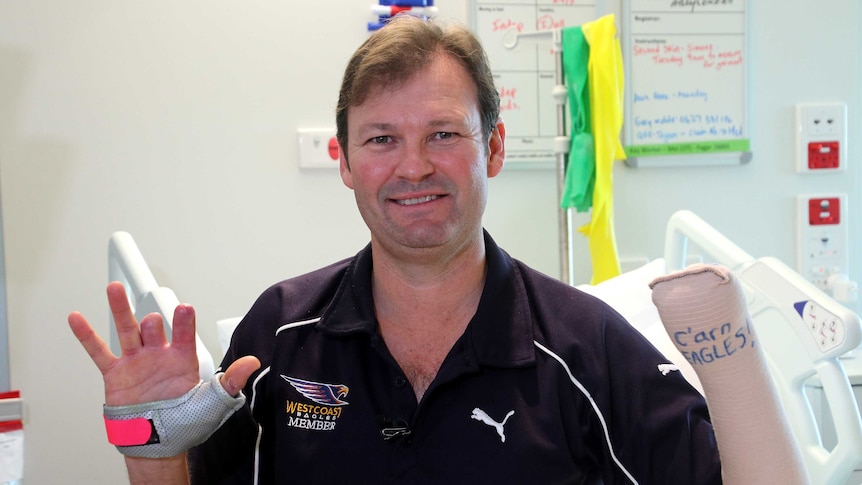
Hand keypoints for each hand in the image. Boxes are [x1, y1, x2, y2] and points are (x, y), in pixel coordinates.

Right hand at [69, 281, 259, 405]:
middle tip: (154, 321)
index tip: (185, 309)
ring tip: (115, 288)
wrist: (160, 443)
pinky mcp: (116, 374)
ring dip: (121, 309)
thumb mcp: (214, 401)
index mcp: (183, 359)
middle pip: (154, 328)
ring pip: (127, 330)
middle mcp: (159, 355)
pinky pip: (99, 352)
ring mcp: (137, 362)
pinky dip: (87, 336)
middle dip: (154, 324)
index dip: (184, 323)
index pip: (184, 335)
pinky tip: (77, 318)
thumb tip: (253, 362)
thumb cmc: (187, 421)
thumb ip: (231, 380)